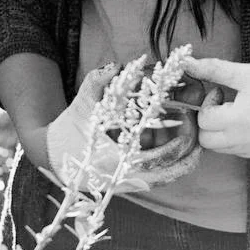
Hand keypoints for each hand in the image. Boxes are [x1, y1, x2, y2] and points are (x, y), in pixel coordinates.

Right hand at [45, 64, 198, 190]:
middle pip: (166, 173)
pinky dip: (168, 166)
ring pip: (163, 178)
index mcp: (115, 162)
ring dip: (181, 161)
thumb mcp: (81, 105)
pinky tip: (177, 150)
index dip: (177, 146)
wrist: (50, 156)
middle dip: (187, 155)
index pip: (156, 160)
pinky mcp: (126, 182)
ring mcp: (126, 183)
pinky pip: (154, 179)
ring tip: (196, 142)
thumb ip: (97, 83)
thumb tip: (115, 65)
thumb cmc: (65, 131)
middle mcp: (124, 178)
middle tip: (199, 135)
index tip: (189, 127)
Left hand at [182, 58, 249, 159]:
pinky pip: (239, 151)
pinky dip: (236, 138)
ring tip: (238, 112)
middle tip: (224, 104)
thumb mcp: (243, 73)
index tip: (219, 92)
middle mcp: (247, 140)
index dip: (208, 105)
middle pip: (208, 141)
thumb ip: (212, 69)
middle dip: (210, 122)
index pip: (204, 122)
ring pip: (222, 148)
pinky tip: (249, 122)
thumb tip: (185, 62)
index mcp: (241, 119)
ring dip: (222, 131)